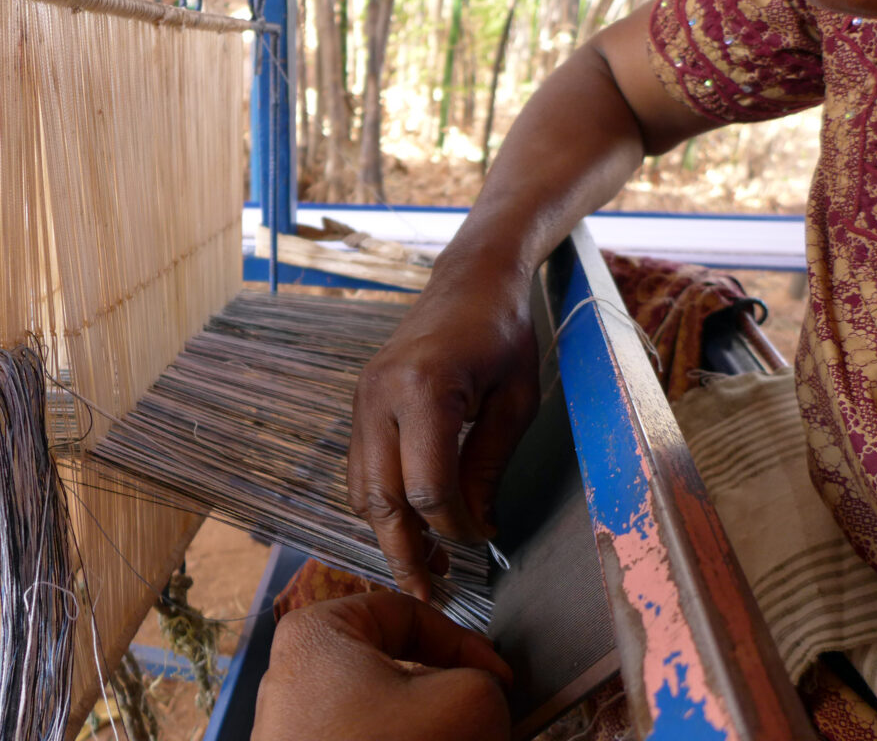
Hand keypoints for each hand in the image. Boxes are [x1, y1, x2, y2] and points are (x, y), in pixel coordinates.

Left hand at [252, 591, 512, 740]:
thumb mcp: (467, 702)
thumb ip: (485, 682)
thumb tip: (480, 696)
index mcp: (318, 633)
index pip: (409, 615)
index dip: (466, 644)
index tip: (503, 681)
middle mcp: (294, 675)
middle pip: (395, 668)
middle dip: (448, 695)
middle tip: (486, 722)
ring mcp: (293, 728)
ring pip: (384, 715)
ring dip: (430, 730)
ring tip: (465, 739)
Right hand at [347, 250, 539, 599]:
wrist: (469, 281)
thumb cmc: (503, 335)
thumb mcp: (515, 402)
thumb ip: (488, 467)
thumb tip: (475, 529)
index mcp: (423, 389)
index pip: (427, 489)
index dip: (454, 529)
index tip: (482, 543)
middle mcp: (380, 395)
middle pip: (381, 500)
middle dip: (405, 552)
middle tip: (429, 596)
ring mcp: (362, 398)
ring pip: (361, 490)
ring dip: (388, 533)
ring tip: (423, 564)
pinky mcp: (360, 402)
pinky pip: (360, 468)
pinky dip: (381, 502)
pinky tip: (409, 520)